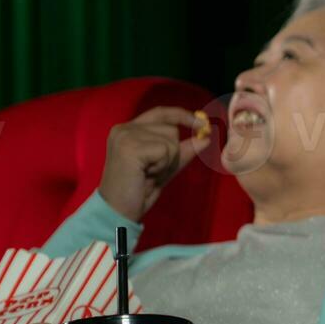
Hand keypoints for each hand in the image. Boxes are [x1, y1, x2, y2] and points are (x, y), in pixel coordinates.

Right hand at [97, 106, 209, 222]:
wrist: (119, 210)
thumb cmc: (139, 191)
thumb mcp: (165, 167)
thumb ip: (182, 151)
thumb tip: (205, 137)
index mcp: (128, 130)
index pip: (161, 113)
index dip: (182, 115)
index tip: (202, 122)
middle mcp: (124, 128)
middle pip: (171, 129)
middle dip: (172, 153)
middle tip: (154, 172)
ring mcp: (125, 136)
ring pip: (170, 140)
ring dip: (167, 161)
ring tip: (148, 173)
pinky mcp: (130, 147)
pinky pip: (166, 150)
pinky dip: (162, 166)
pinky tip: (146, 175)